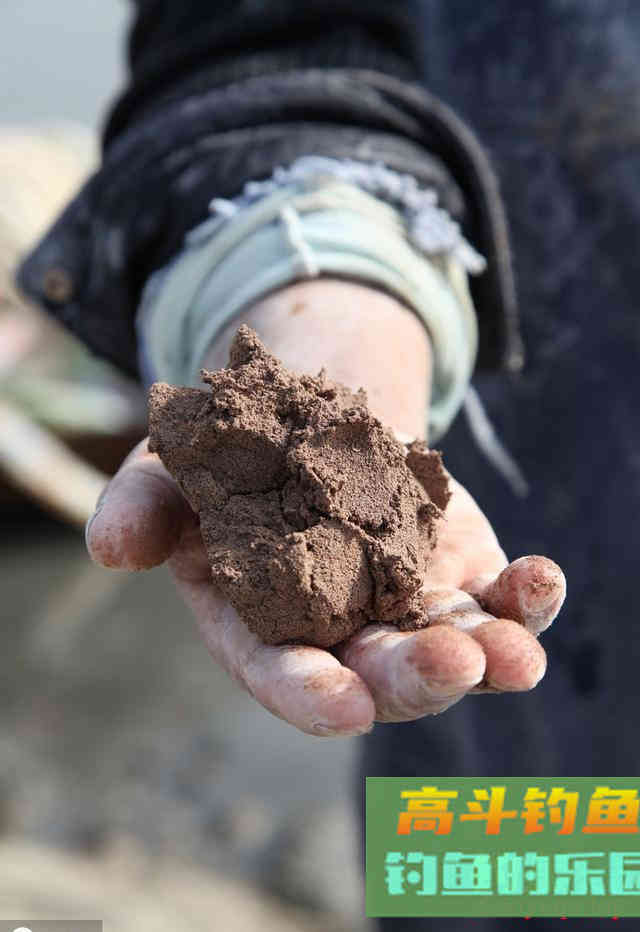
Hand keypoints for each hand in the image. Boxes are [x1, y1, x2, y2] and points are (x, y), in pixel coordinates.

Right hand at [86, 438, 565, 735]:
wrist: (305, 427)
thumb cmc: (227, 463)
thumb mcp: (171, 471)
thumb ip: (140, 507)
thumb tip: (110, 547)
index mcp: (264, 627)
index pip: (284, 676)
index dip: (309, 694)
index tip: (343, 703)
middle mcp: (341, 636)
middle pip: (380, 677)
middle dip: (415, 679)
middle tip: (451, 666)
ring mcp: (406, 611)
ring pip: (452, 650)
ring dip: (491, 655)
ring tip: (516, 651)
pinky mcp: (456, 577)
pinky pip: (498, 601)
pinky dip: (525, 598)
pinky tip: (541, 577)